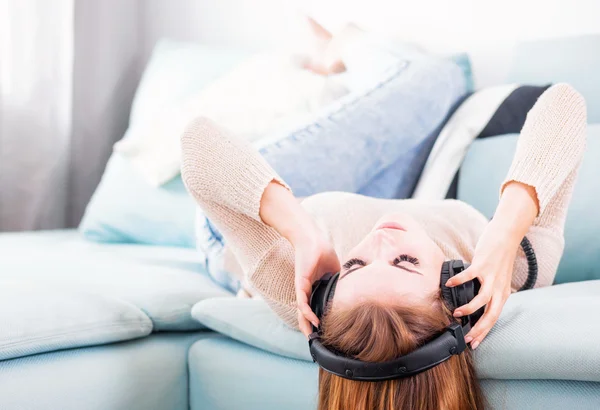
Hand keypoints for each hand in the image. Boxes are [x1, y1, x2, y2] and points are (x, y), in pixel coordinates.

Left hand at [292, 228, 339, 336]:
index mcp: (315, 289)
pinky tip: (313, 320)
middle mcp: (307, 291)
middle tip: (316, 342)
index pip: (315, 309)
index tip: (326, 333)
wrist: (313, 240)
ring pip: (301, 312)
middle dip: (310, 329)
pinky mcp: (301, 283)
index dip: (319, 322)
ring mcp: (303, 288)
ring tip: (312, 337)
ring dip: (306, 325)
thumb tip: (356, 292)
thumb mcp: (335, 273)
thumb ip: (341, 283)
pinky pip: (302, 301)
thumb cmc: (322, 252)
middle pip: (305, 315)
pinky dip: (307, 312)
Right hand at [445, 220, 518, 348]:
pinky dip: (459, 281)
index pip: (494, 318)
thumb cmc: (500, 256)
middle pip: (491, 314)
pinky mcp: (483, 264)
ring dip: (469, 308)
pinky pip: (470, 276)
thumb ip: (491, 291)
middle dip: (479, 329)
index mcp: (502, 293)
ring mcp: (491, 276)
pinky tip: (449, 284)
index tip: (474, 343)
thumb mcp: (500, 278)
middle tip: (467, 338)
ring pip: (482, 299)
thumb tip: (479, 302)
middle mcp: (499, 287)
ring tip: (457, 313)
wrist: (507, 235)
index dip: (484, 332)